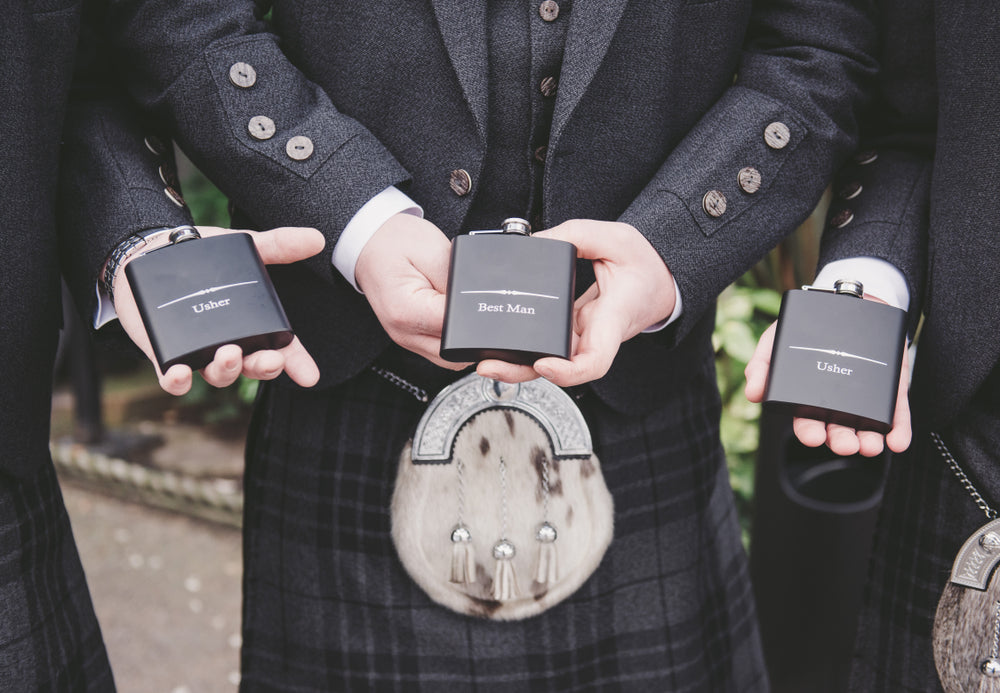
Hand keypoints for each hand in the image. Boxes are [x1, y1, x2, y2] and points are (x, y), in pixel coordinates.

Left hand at [113, 225, 324, 395]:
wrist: (156, 252)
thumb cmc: (206, 257)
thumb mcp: (247, 247)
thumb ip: (279, 245)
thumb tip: (316, 239)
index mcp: (254, 325)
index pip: (283, 350)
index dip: (297, 364)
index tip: (309, 376)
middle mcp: (231, 343)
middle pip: (253, 366)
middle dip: (264, 367)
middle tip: (270, 359)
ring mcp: (200, 351)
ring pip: (219, 375)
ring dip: (227, 370)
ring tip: (228, 353)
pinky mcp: (168, 354)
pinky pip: (174, 379)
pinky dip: (178, 381)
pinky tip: (180, 373)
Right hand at [355, 213, 469, 369]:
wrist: (371, 242)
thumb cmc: (396, 241)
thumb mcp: (437, 253)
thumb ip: (459, 286)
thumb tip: (479, 307)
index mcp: (406, 312)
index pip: (456, 331)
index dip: (475, 317)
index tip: (481, 301)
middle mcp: (403, 333)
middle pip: (456, 355)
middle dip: (474, 335)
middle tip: (478, 305)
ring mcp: (405, 339)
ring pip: (450, 359)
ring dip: (465, 340)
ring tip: (463, 308)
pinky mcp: (410, 338)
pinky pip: (440, 349)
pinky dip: (453, 337)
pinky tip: (454, 315)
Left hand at [478, 219, 675, 385]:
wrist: (660, 279)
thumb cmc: (644, 263)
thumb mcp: (614, 238)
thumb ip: (574, 235)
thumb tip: (531, 243)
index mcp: (611, 319)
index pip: (594, 361)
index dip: (567, 372)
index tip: (543, 363)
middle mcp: (595, 336)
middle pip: (559, 369)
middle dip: (521, 371)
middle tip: (487, 365)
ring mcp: (582, 336)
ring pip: (549, 361)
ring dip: (516, 364)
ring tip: (483, 357)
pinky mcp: (572, 331)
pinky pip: (547, 344)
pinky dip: (523, 347)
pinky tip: (498, 342)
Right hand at [744, 310, 911, 456]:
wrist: (844, 300)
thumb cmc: (807, 327)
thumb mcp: (777, 339)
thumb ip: (762, 364)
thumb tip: (752, 394)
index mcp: (808, 397)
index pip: (808, 420)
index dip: (810, 431)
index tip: (813, 437)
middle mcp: (837, 403)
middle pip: (839, 428)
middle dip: (841, 440)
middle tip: (845, 445)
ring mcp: (865, 397)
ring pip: (868, 426)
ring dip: (870, 440)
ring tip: (871, 445)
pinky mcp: (890, 389)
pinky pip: (895, 413)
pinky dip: (898, 429)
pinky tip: (897, 441)